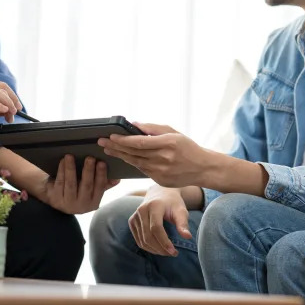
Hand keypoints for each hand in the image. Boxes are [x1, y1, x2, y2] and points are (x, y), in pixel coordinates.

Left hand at [36, 155, 118, 213]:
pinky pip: (59, 182)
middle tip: (90, 158)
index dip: (101, 175)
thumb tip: (117, 178)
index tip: (102, 162)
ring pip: (70, 184)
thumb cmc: (78, 191)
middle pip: (86, 186)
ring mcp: (67, 203)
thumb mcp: (92, 191)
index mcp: (93, 203)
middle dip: (88, 171)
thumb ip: (104, 184)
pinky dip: (61, 171)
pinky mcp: (55, 198)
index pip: (99, 188)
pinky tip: (63, 162)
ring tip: (70, 156)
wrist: (56, 200)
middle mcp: (81, 205)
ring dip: (71, 169)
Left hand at [99, 123, 214, 188]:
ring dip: (120, 156)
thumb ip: (154, 128)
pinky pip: (142, 170)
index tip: (111, 136)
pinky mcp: (159, 180)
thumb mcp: (174, 132)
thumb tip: (135, 124)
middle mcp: (163, 158)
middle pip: (133, 153)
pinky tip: (123, 158)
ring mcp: (161, 171)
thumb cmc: (188, 147)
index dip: (123, 139)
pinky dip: (132, 163)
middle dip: (116, 147)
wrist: (202, 168)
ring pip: (135, 163)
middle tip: (102, 142)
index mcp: (168, 143)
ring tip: (108, 150)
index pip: (139, 142)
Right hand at [128, 185, 192, 255]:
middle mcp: (142, 210)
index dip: (164, 242)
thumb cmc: (173, 203)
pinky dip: (148, 247)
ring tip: (167, 252)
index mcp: (154, 206)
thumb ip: (183, 223)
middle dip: (160, 249)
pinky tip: (158, 249)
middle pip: (148, 236)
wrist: (160, 193)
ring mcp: (135, 216)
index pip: (156, 228)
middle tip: (173, 254)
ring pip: (142, 240)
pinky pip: (138, 240)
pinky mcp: (132, 221)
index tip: (173, 252)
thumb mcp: (181, 210)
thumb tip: (188, 237)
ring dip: (155, 250)